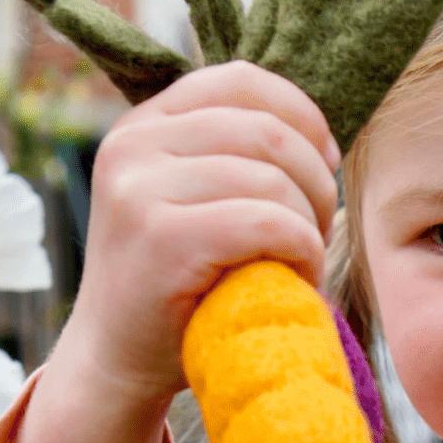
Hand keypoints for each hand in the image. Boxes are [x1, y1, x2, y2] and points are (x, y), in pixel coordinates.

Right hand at [61, 60, 340, 407]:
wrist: (117, 362)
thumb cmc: (176, 289)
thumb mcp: (194, 204)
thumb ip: (231, 161)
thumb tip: (319, 135)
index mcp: (144, 126)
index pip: (242, 81)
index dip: (302, 115)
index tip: (326, 162)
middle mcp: (133, 145)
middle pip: (268, 131)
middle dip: (317, 182)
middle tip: (320, 232)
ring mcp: (140, 188)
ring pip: (272, 179)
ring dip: (311, 227)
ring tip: (305, 264)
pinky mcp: (161, 236)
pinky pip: (266, 221)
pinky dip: (301, 250)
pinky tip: (299, 278)